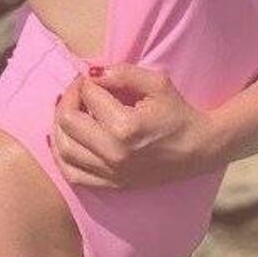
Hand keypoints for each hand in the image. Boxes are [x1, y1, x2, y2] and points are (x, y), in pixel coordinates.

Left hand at [48, 64, 215, 189]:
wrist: (199, 149)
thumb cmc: (178, 113)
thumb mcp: (157, 84)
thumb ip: (123, 73)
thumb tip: (93, 73)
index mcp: (125, 127)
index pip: (89, 97)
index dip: (86, 81)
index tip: (92, 77)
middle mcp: (114, 153)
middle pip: (68, 123)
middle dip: (68, 99)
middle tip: (78, 90)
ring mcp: (111, 172)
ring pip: (64, 150)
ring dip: (59, 126)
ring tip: (68, 111)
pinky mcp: (112, 184)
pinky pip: (73, 175)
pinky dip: (62, 157)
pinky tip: (65, 140)